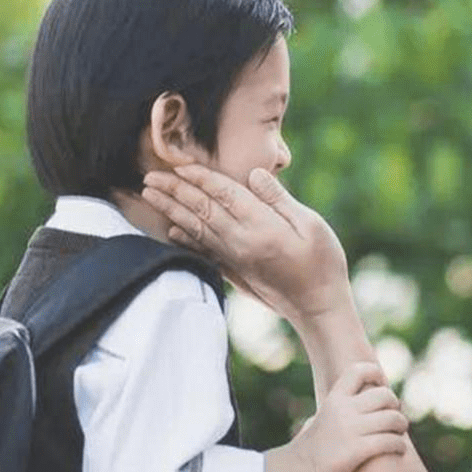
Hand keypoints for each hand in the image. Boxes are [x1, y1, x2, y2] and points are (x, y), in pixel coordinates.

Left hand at [142, 165, 351, 324]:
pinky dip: (185, 238)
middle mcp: (241, 242)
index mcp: (260, 226)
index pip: (223, 194)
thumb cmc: (323, 264)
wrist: (318, 308)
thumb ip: (279, 199)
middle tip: (149, 176)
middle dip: (174, 190)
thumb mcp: (310, 224)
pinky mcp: (235, 271)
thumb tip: (254, 174)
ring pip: (196, 228)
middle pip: (201, 209)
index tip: (179, 164)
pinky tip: (172, 230)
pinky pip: (203, 251)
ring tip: (150, 195)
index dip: (200, 177)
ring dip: (171, 209)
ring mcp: (235, 259)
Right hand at [285, 361, 407, 471]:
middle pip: (384, 394)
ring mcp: (351, 429)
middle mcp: (343, 409)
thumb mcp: (321, 417)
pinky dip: (399, 445)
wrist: (297, 470)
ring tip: (399, 432)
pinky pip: (390, 441)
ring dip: (401, 424)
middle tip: (395, 415)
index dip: (376, 373)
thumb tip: (357, 402)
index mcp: (334, 398)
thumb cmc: (311, 447)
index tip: (382, 385)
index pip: (358, 370)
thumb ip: (339, 408)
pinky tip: (399, 449)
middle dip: (395, 404)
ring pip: (392, 418)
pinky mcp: (357, 450)